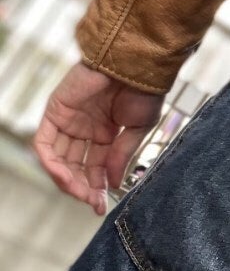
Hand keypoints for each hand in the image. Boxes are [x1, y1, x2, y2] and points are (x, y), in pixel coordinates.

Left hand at [33, 62, 164, 215]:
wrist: (137, 66)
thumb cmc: (144, 92)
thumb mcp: (136, 130)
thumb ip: (120, 156)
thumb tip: (112, 184)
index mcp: (105, 132)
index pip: (94, 166)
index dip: (97, 186)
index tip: (102, 205)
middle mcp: (83, 129)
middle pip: (75, 166)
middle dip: (82, 186)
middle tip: (92, 201)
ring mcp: (67, 121)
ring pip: (58, 159)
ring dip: (67, 179)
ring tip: (82, 192)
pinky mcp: (55, 113)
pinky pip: (43, 144)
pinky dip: (50, 163)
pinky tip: (65, 176)